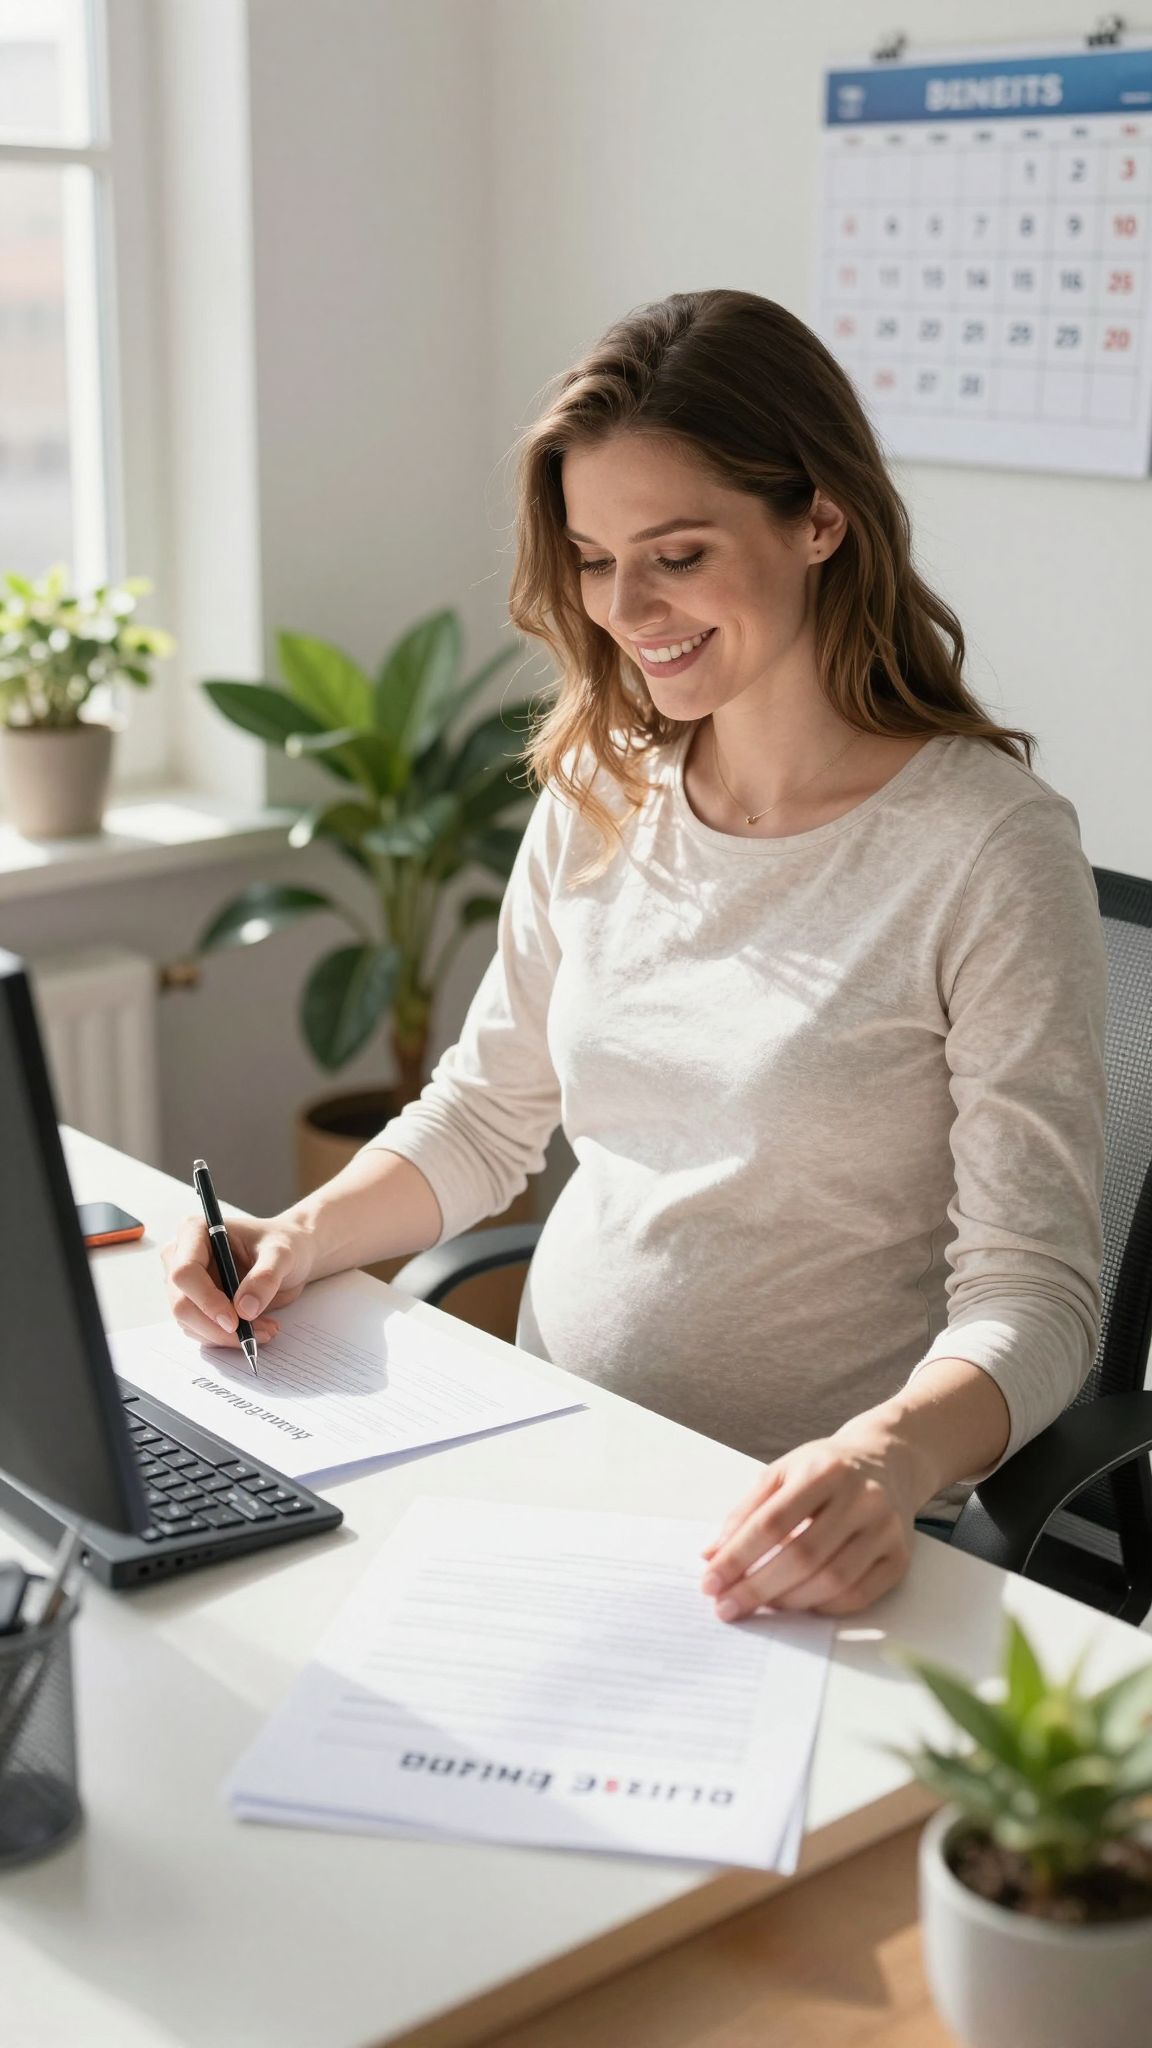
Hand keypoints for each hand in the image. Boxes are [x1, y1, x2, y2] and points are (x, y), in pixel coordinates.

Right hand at [161, 1209, 315, 1350]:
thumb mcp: (282, 1254)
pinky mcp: (195, 1303)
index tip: (234, 1321)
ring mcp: (185, 1282)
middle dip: (216, 1326)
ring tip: (265, 1329)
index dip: (206, 1300)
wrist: (292, 1255)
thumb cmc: (284, 1243)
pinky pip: (200, 1330)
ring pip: (189, 1322)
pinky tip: (256, 1329)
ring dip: (224, 1335)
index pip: (185, 1272)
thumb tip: (245, 1309)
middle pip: (182, 1302)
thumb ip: (265, 1277)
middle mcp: (181, 1255)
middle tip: (253, 1335)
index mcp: (195, 1231)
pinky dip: (226, 1337)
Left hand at [699, 1425, 921, 1619]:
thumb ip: (745, 1512)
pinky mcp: (900, 1557)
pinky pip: (858, 1596)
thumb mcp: (781, 1472)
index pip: (772, 1522)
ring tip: (759, 1605)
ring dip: (788, 1602)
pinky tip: (798, 1603)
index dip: (738, 1557)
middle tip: (726, 1607)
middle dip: (757, 1588)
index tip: (711, 1583)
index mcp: (824, 1470)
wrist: (888, 1460)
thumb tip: (712, 1557)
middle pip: (803, 1556)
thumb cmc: (825, 1469)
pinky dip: (822, 1607)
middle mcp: (861, 1498)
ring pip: (832, 1581)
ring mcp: (886, 1529)